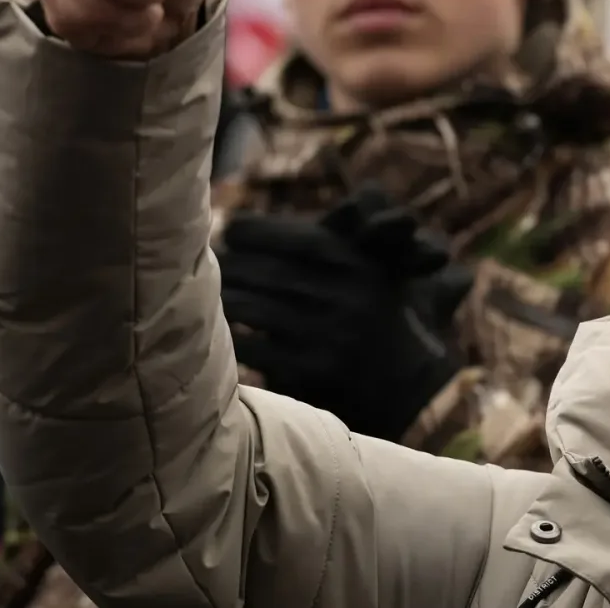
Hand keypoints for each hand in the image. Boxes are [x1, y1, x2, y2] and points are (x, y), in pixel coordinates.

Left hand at [218, 186, 469, 439]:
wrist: (407, 385)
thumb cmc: (376, 318)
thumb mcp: (371, 270)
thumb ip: (329, 240)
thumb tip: (245, 223)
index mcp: (357, 261)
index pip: (289, 236)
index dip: (253, 231)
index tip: (231, 231)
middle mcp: (344, 294)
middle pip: (265, 271)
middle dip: (231, 266)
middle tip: (208, 263)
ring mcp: (328, 333)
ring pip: (253, 308)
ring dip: (224, 300)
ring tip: (202, 296)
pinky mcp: (311, 370)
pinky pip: (253, 349)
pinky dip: (230, 341)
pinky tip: (219, 335)